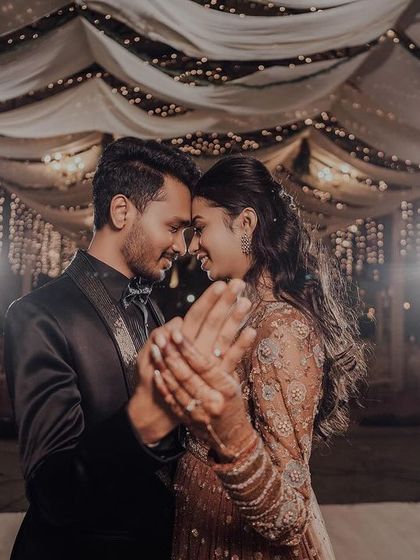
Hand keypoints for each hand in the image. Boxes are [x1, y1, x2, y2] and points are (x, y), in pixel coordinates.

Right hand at [128, 279, 250, 443]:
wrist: (158, 408)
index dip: (208, 300)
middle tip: (238, 284)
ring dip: (235, 319)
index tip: (220, 284)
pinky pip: (230, 360)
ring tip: (247, 302)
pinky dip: (241, 345)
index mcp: (180, 341)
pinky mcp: (216, 379)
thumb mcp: (153, 353)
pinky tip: (251, 331)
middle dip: (224, 302)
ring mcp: (206, 364)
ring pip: (223, 337)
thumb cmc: (157, 375)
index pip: (196, 315)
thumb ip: (164, 334)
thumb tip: (178, 321)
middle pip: (211, 322)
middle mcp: (194, 350)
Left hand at [151, 324, 257, 461]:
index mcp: (226, 389)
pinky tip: (156, 371)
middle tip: (162, 338)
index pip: (204, 366)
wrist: (231, 437)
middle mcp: (212, 402)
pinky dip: (163, 385)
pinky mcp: (186, 420)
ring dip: (164, 367)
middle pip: (187, 375)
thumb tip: (225, 332)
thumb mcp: (236, 381)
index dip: (189, 349)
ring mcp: (198, 413)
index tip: (177, 334)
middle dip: (172, 355)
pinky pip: (172, 400)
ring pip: (177, 386)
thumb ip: (228, 359)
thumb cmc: (235, 404)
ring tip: (156, 349)